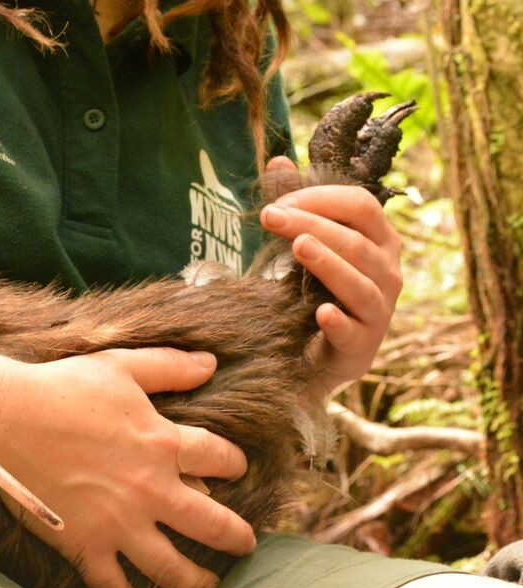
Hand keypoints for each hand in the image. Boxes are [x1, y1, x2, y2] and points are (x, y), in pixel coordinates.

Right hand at [0, 347, 254, 587]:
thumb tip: (211, 363)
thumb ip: (169, 366)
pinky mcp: (85, 545)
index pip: (220, 458)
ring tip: (206, 586)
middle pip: (213, 526)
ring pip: (172, 569)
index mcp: (164, 444)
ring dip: (196, 582)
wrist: (5, 420)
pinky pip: (113, 587)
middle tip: (244, 545)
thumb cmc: (61, 388)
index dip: (234, 463)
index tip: (236, 469)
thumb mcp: (121, 367)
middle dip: (236, 538)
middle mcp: (152, 491)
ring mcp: (119, 524)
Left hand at [259, 156, 402, 393]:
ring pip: (358, 282)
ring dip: (327, 263)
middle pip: (355, 241)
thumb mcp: (307, 244)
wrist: (318, 356)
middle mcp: (387, 272)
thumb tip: (277, 160)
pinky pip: (354, 331)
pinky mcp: (363, 346)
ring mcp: (379, 310)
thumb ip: (296, 204)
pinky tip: (321, 314)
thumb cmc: (317, 291)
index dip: (320, 198)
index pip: (360, 206)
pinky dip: (338, 322)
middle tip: (270, 215)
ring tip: (298, 246)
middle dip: (312, 224)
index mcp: (379, 240)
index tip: (277, 201)